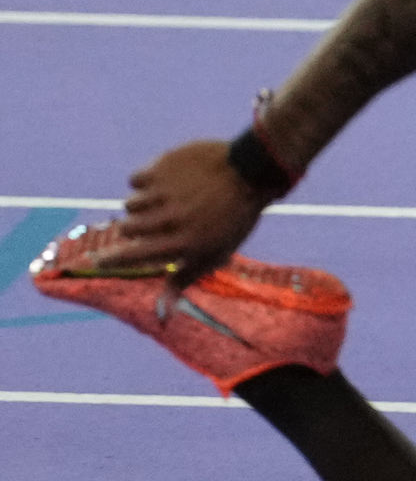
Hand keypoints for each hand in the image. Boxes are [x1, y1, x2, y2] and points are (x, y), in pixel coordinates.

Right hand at [103, 138, 272, 280]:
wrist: (252, 171)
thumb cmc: (233, 218)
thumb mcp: (217, 252)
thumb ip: (185, 279)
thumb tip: (163, 314)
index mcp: (185, 243)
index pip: (134, 256)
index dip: (113, 259)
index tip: (98, 261)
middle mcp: (172, 219)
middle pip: (127, 227)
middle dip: (137, 225)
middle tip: (157, 218)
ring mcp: (167, 191)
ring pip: (130, 203)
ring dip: (143, 202)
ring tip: (167, 198)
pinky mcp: (163, 166)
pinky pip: (135, 179)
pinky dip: (146, 180)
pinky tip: (167, 180)